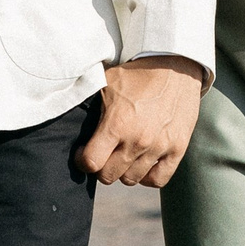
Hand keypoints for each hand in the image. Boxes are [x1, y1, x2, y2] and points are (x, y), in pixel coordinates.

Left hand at [76, 56, 206, 188]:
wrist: (175, 65)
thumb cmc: (137, 73)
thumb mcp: (107, 82)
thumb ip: (89, 103)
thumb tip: (66, 111)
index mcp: (117, 124)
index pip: (91, 163)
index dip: (82, 160)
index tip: (83, 152)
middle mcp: (137, 140)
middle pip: (109, 176)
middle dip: (101, 167)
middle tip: (103, 154)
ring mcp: (159, 147)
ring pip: (131, 179)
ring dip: (123, 170)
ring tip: (122, 156)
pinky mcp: (177, 148)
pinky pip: (158, 179)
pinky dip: (148, 177)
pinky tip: (142, 165)